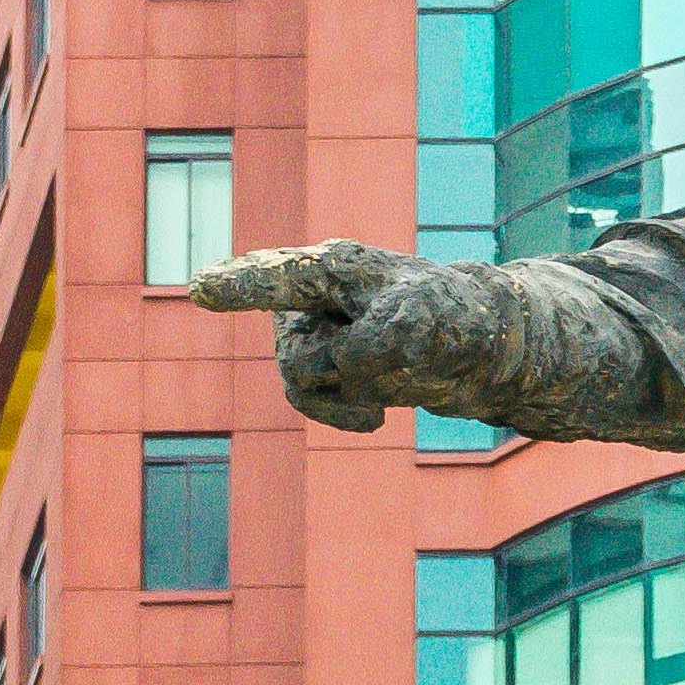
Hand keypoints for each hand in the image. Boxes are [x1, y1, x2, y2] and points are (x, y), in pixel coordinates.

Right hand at [194, 242, 500, 431]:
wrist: (483, 350)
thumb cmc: (452, 318)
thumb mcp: (420, 327)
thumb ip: (370, 347)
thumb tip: (339, 371)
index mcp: (337, 267)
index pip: (279, 278)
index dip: (239, 285)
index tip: (201, 287)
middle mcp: (315, 294)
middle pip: (294, 354)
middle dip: (342, 373)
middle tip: (402, 354)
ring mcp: (315, 329)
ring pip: (298, 381)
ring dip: (346, 395)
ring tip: (392, 384)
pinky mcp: (325, 362)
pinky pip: (311, 399)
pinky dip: (342, 413)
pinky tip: (375, 417)